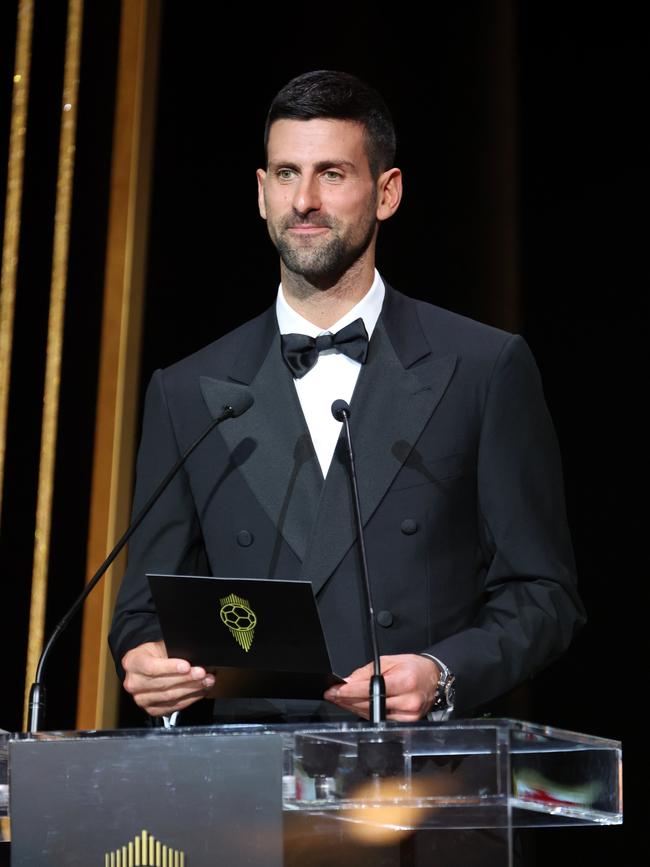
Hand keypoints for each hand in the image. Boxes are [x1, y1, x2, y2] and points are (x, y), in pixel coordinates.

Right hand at [122, 640, 214, 716]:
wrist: (147, 666)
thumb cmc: (155, 654)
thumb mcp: (160, 646)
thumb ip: (173, 651)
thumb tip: (194, 656)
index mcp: (132, 662)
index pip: (151, 667)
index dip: (170, 667)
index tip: (187, 666)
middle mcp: (133, 683)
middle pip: (163, 684)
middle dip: (187, 679)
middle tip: (203, 673)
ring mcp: (141, 699)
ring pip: (169, 696)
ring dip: (192, 689)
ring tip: (207, 681)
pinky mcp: (151, 710)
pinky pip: (173, 706)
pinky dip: (189, 699)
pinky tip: (200, 691)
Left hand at [323, 654, 438, 721]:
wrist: (433, 678)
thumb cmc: (414, 667)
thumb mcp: (390, 660)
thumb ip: (366, 672)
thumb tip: (347, 682)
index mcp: (405, 681)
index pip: (370, 689)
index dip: (349, 691)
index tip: (335, 691)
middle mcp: (408, 701)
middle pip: (369, 704)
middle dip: (346, 700)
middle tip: (332, 695)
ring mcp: (408, 715)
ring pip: (372, 714)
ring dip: (353, 707)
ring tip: (340, 700)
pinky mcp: (407, 723)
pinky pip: (380, 719)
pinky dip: (365, 713)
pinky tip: (355, 706)